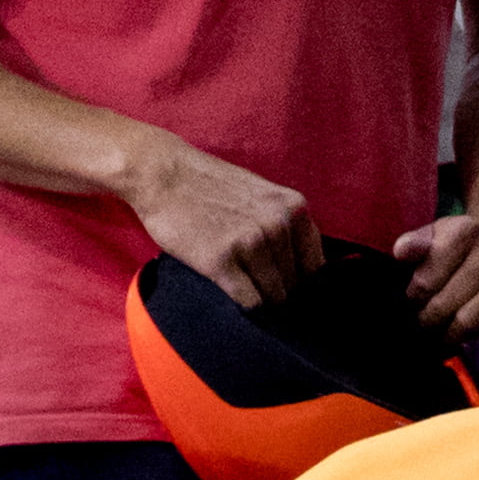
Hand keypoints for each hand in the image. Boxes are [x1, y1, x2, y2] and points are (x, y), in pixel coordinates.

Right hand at [120, 131, 321, 309]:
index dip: (302, 284)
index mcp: (293, 208)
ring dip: (260, 302)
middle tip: (257, 289)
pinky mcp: (222, 261)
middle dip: (279, 293)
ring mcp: (251, 243)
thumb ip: (286, 226)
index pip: (315, 268)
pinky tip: (231, 293)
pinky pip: (249, 301)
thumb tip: (304, 274)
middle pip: (293, 286)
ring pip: (273, 297)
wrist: (163, 173)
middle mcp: (277, 225)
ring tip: (243, 290)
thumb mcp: (262, 196)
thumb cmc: (212, 187)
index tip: (288, 289)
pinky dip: (243, 306)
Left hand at [391, 214, 478, 346]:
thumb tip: (401, 251)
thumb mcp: (432, 239)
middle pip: (445, 304)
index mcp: (466, 230)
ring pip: (470, 320)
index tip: (414, 300)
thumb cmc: (455, 252)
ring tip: (444, 332)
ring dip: (451, 334)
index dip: (414, 297)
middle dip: (428, 320)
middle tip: (425, 323)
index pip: (426, 281)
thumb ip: (415, 245)